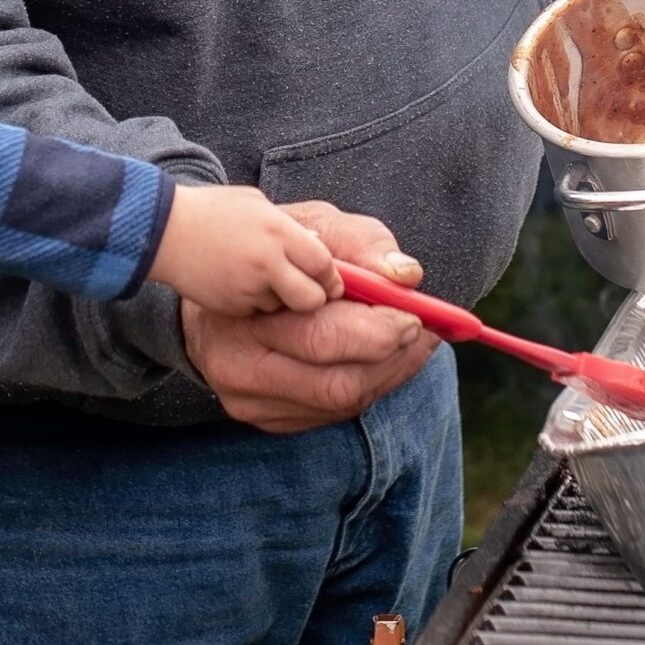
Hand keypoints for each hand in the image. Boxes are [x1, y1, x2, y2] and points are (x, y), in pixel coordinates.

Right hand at [152, 183, 341, 317]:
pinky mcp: (231, 307)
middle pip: (312, 299)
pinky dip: (256, 304)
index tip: (332, 281)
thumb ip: (291, 229)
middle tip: (308, 290)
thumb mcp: (259, 206)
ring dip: (282, 300)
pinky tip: (239, 283)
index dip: (331, 278)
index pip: (324, 265)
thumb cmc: (213, 211)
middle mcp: (267, 263)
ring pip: (283, 309)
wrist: (164, 231)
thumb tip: (320, 249)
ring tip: (260, 277)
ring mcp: (247, 288)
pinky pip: (257, 312)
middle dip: (314, 297)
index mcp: (279, 232)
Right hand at [179, 201, 437, 434]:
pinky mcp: (264, 417)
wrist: (219, 280)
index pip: (321, 336)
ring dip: (388, 375)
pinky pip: (330, 413)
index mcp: (245, 316)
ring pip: (339, 403)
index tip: (417, 316)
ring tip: (412, 344)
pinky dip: (367, 387)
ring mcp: (249, 400)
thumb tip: (407, 276)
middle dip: (392, 358)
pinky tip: (380, 360)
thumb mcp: (313, 227)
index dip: (378, 331)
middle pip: (335, 382)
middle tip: (425, 332)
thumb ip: (361, 244)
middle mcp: (240, 367)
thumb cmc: (276, 251)